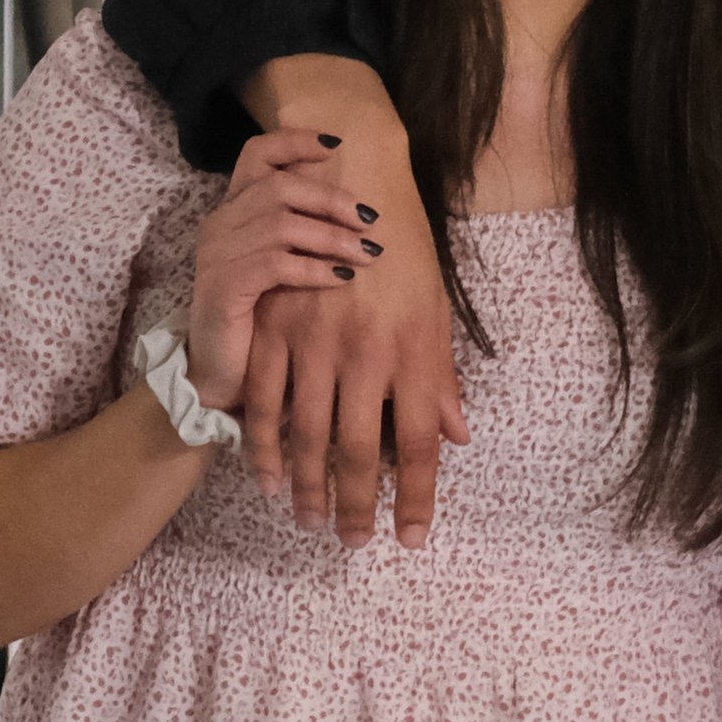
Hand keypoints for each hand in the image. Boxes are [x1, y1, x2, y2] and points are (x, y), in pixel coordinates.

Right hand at [187, 136, 377, 421]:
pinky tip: (341, 279)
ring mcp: (217, 253)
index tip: (336, 146)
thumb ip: (302, 233)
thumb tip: (361, 209)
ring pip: (282, 223)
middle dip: (331, 198)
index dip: (295, 142)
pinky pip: (276, 263)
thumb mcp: (280, 267)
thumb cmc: (258, 321)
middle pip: (279, 185)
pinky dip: (314, 269)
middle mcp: (219, 224)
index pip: (257, 154)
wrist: (217, 375)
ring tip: (367, 254)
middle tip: (369, 218)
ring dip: (332, 237)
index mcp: (231, 211)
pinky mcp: (224, 285)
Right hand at [237, 176, 466, 545]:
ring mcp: (314, 341)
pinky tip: (268, 475)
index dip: (414, 498)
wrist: (356, 180)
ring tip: (308, 520)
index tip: (408, 538)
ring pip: (306, 435)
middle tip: (350, 541)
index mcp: (414, 351)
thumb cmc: (405, 249)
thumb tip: (456, 436)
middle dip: (353, 507)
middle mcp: (365, 352)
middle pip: (357, 452)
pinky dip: (265, 446)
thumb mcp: (435, 311)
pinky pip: (265, 401)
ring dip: (306, 487)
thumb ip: (439, 379)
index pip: (417, 445)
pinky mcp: (274, 327)